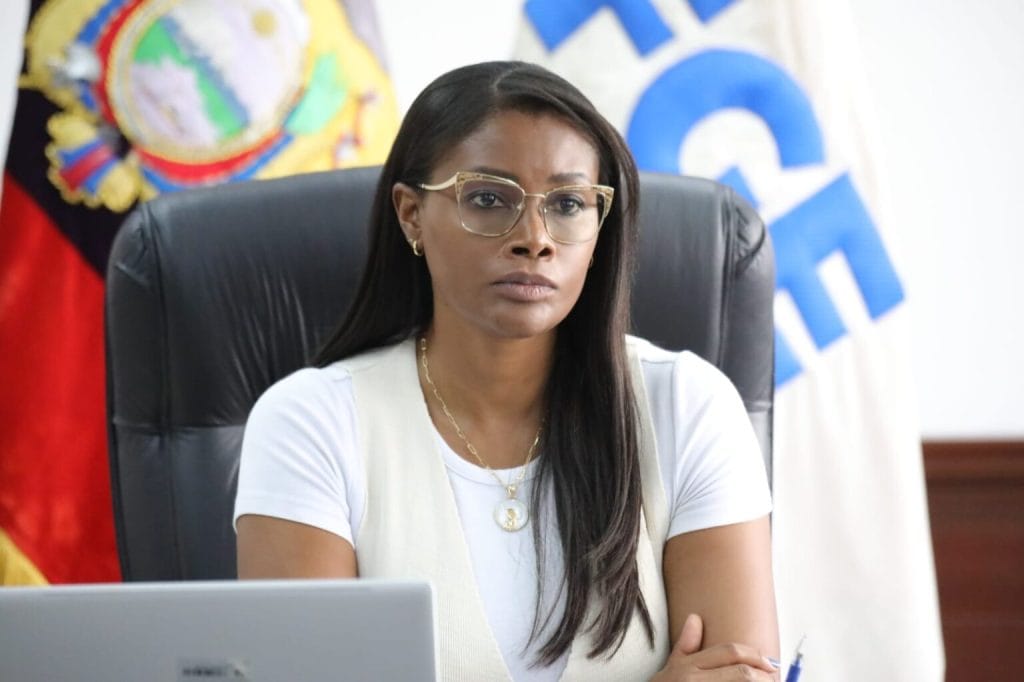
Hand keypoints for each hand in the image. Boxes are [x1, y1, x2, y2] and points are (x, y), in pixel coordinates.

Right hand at [650, 614, 779, 680]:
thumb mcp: (672, 667)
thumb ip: (686, 645)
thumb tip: (695, 618)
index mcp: (689, 666)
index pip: (729, 652)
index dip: (754, 655)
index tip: (769, 662)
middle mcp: (694, 680)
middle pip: (741, 672)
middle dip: (763, 675)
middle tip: (774, 678)